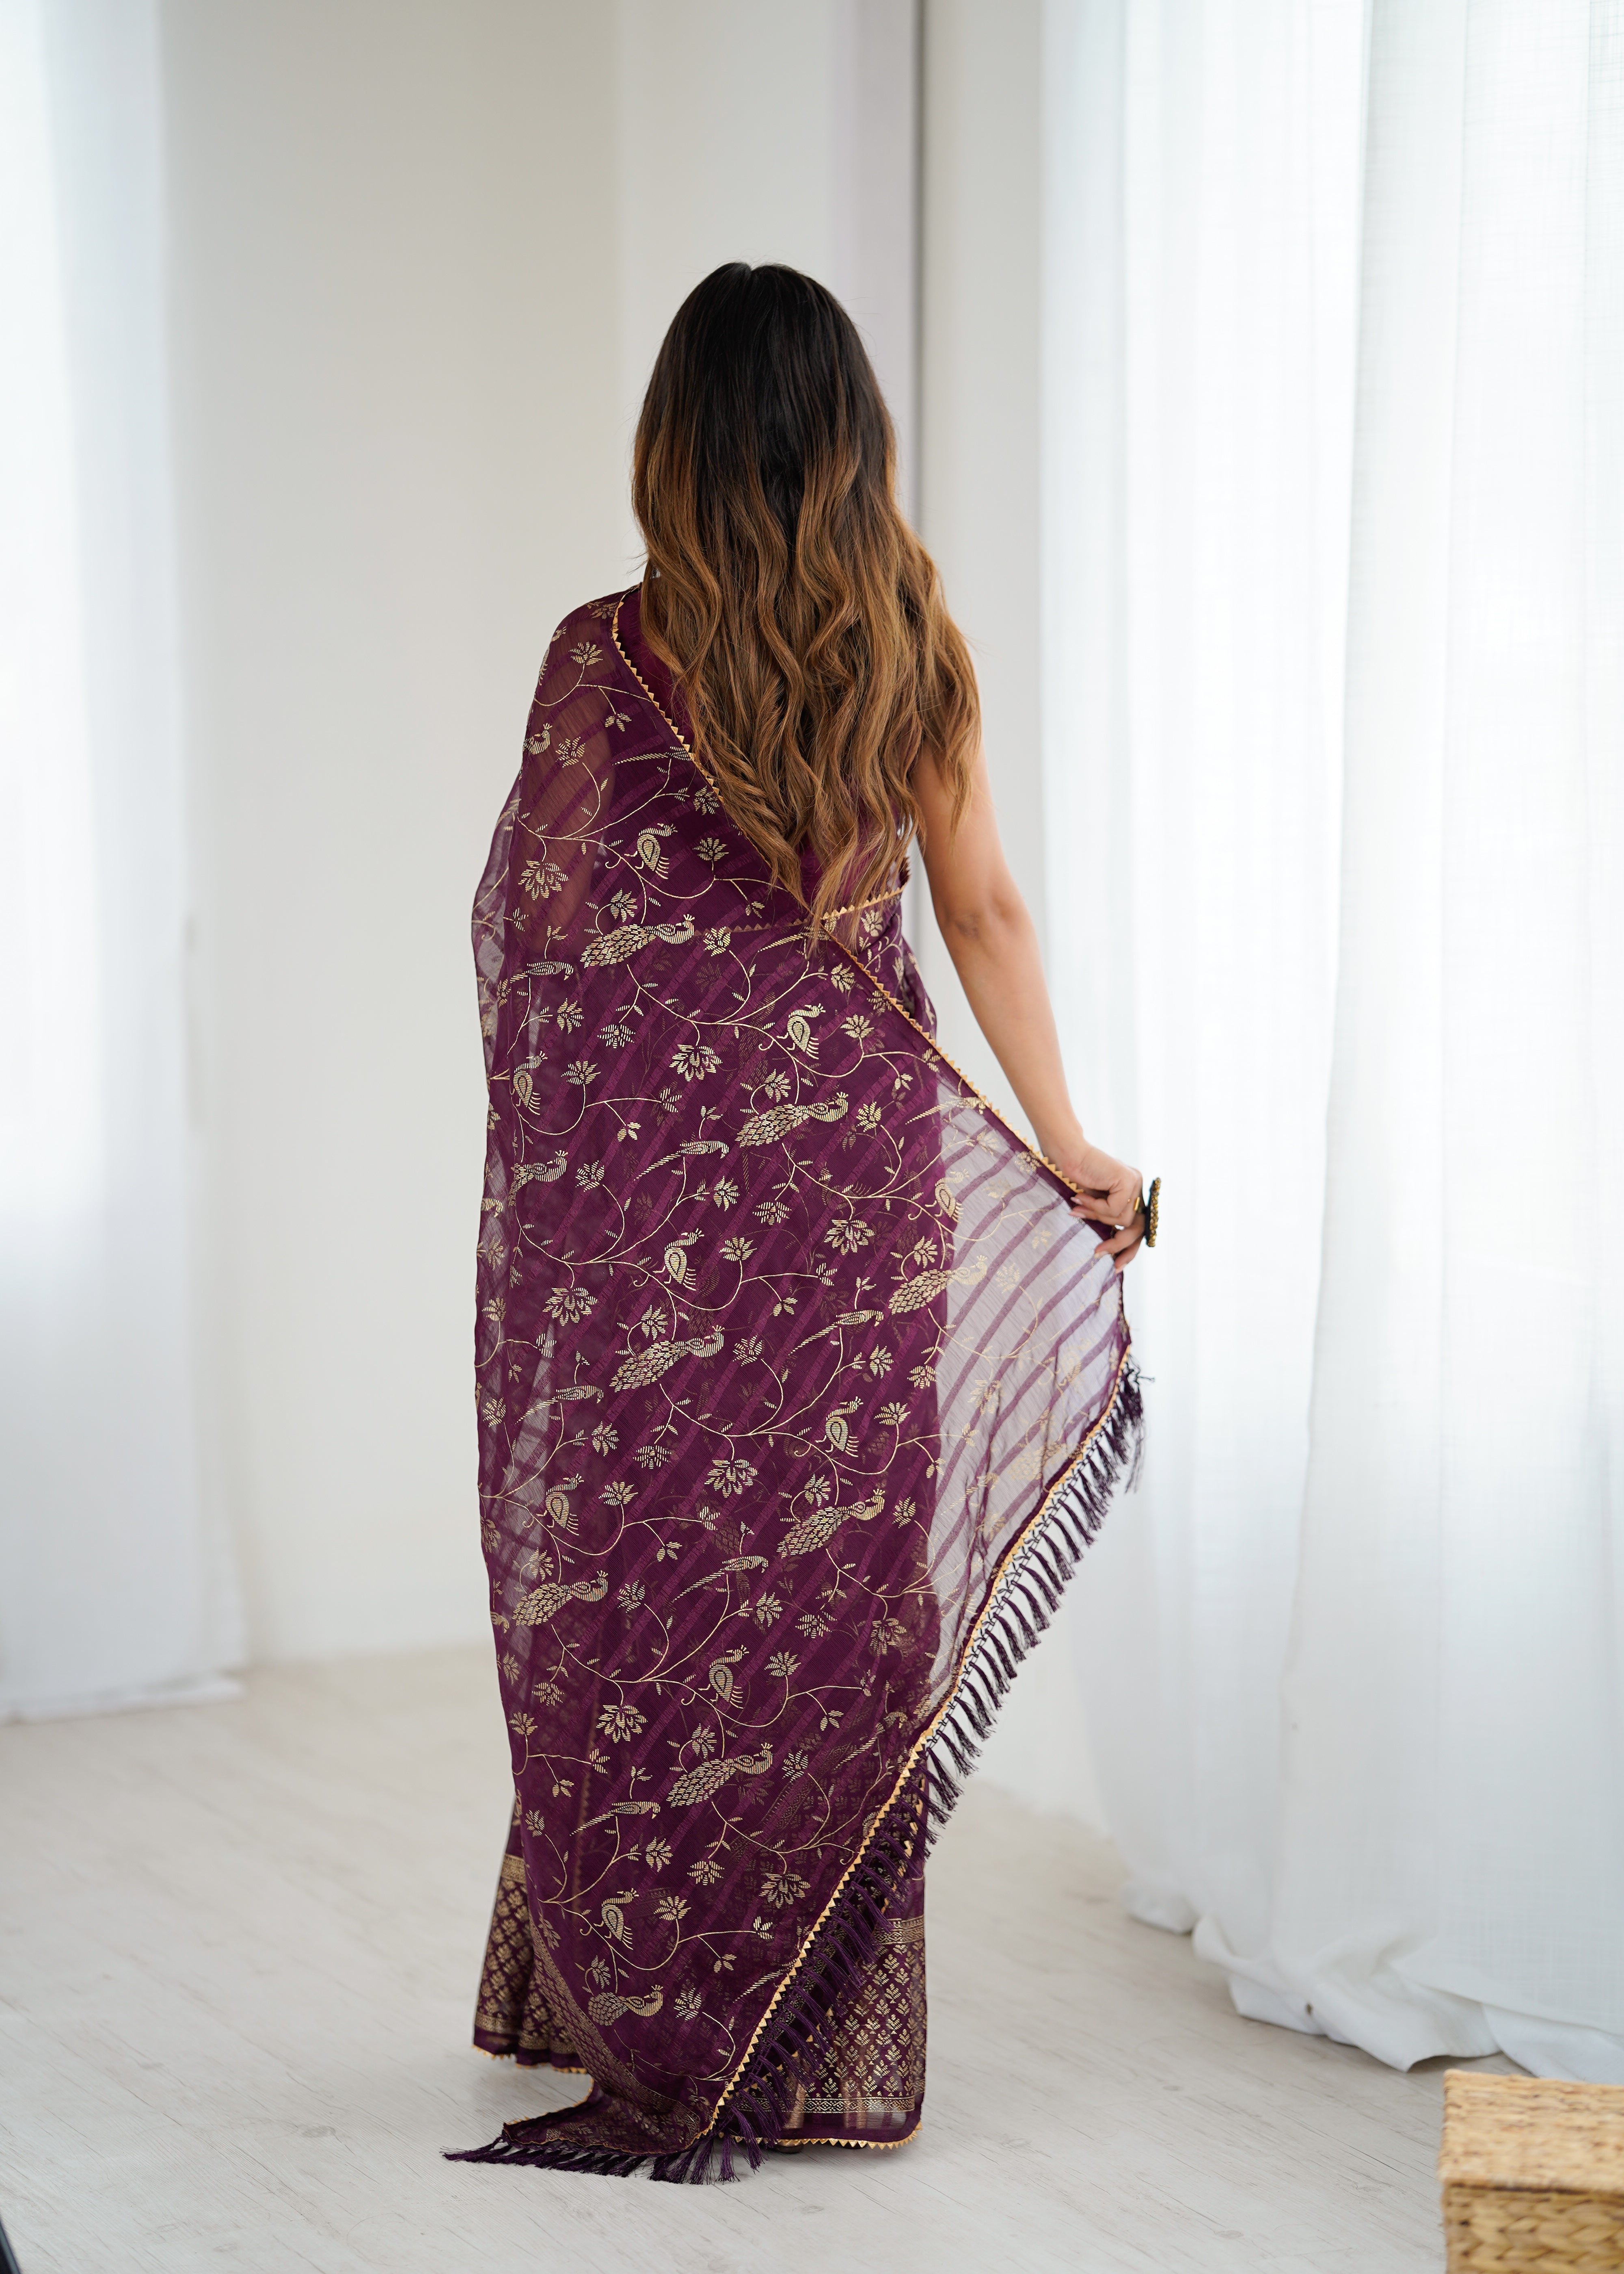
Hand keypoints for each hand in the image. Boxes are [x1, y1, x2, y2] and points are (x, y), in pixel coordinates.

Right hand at [1051, 1136, 1145, 1272]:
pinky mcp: (1128, 1180)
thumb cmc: (1073, 1178)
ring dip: (1097, 1217)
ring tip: (1078, 1207)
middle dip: (1120, 1245)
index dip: (1129, 1248)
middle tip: (1099, 1253)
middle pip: (1138, 1228)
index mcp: (1129, 1193)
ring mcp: (1134, 1182)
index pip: (1138, 1227)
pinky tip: (1080, 1197)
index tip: (1116, 1265)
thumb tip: (1108, 1251)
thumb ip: (1104, 1219)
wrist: (1065, 1154)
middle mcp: (1136, 1188)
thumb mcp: (1092, 1206)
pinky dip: (1095, 1207)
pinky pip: (1114, 1209)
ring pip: (1122, 1219)